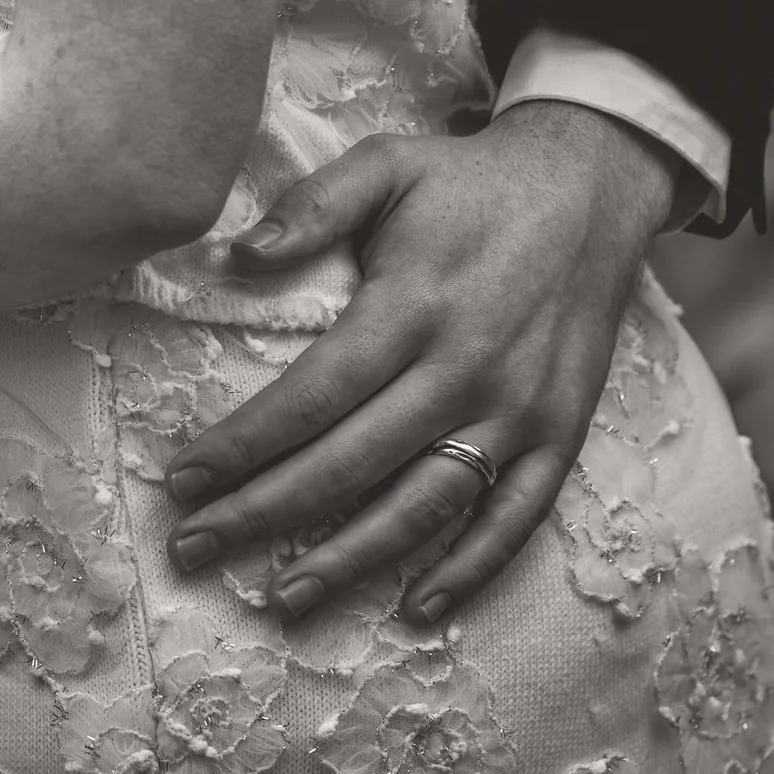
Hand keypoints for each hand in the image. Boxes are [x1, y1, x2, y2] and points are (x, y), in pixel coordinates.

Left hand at [160, 101, 683, 625]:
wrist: (592, 186)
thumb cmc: (467, 180)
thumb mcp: (384, 164)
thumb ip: (312, 206)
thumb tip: (238, 254)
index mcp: (413, 306)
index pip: (311, 395)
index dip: (243, 444)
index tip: (181, 478)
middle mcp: (466, 368)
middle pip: (350, 462)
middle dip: (263, 513)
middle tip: (193, 548)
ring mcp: (518, 409)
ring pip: (424, 504)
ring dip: (352, 559)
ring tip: (283, 596)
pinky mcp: (559, 433)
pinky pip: (514, 517)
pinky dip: (470, 570)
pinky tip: (416, 609)